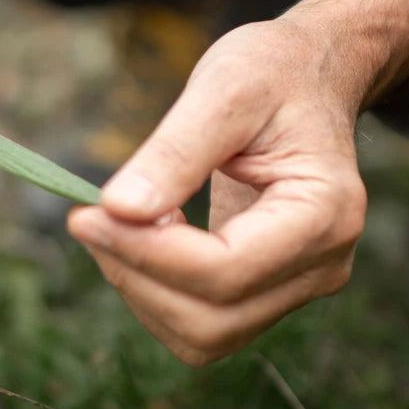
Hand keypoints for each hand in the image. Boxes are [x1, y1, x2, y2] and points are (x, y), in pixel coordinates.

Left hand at [68, 0, 408, 364]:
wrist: (309, 76)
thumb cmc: (272, 72)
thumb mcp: (224, 89)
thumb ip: (174, 151)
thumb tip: (118, 209)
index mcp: (324, 212)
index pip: (225, 270)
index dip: (145, 252)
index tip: (84, 214)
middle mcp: (324, 264)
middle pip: (213, 319)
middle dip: (137, 275)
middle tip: (91, 215)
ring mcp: (301, 285)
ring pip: (204, 336)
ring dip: (141, 289)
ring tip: (123, 220)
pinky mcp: (271, 291)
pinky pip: (203, 324)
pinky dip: (155, 292)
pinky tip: (146, 234)